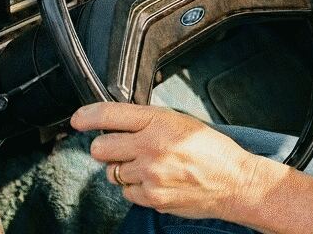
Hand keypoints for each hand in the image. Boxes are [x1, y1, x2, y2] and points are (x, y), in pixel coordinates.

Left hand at [72, 102, 267, 219]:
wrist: (234, 182)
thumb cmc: (213, 151)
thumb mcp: (183, 122)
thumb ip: (150, 121)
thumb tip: (119, 124)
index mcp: (160, 122)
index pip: (110, 115)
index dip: (87, 116)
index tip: (78, 119)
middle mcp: (151, 148)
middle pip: (101, 148)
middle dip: (106, 147)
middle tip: (120, 147)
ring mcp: (150, 175)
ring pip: (112, 172)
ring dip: (123, 169)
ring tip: (148, 166)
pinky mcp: (151, 198)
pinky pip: (126, 192)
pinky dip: (135, 187)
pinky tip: (155, 181)